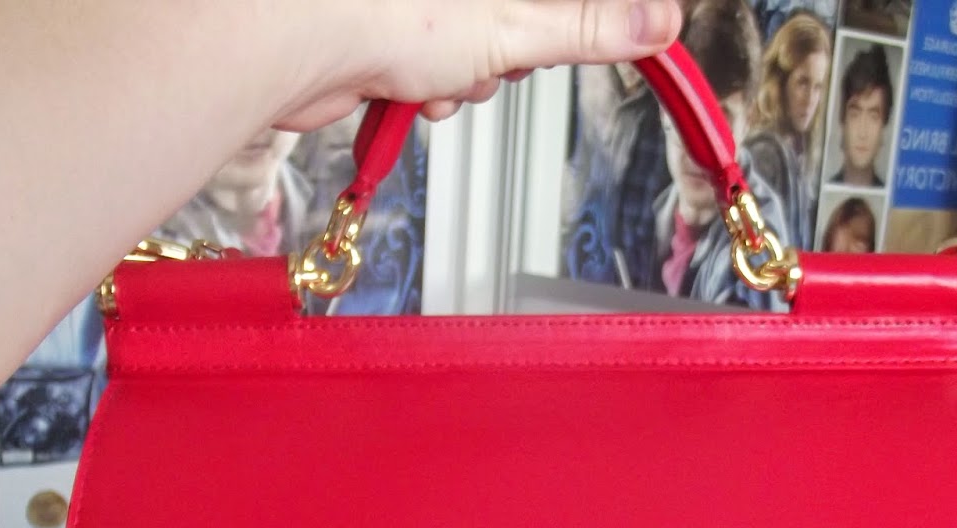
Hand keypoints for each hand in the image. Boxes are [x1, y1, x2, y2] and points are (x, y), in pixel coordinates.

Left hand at [270, 0, 682, 128]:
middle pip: (519, 14)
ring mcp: (418, 1)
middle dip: (508, 48)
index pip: (563, 1)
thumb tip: (661, 22)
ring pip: (476, 45)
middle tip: (493, 53)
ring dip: (468, 78)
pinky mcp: (388, 26)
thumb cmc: (384, 9)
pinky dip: (430, 89)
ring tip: (441, 72)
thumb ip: (590, 27)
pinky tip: (412, 87)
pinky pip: (435, 65)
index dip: (578, 20)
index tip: (618, 32)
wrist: (295, 44)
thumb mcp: (518, 25)